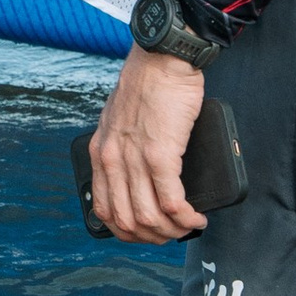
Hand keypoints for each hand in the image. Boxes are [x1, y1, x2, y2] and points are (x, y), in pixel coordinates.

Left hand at [87, 45, 206, 241]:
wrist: (161, 58)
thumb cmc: (148, 86)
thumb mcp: (119, 122)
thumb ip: (122, 149)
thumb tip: (139, 179)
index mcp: (99, 153)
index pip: (103, 210)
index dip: (128, 231)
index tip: (148, 232)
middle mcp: (111, 159)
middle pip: (126, 221)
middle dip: (153, 237)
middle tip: (173, 234)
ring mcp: (134, 158)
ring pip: (149, 217)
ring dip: (173, 231)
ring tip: (189, 226)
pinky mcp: (160, 154)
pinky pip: (171, 202)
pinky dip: (186, 218)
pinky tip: (196, 218)